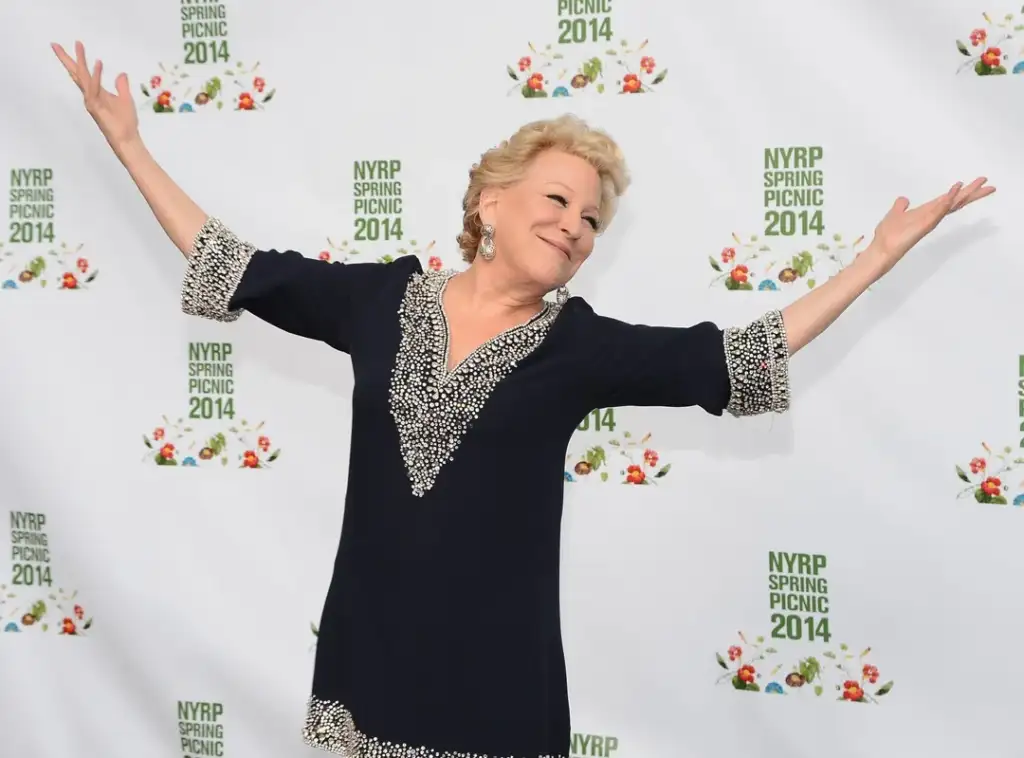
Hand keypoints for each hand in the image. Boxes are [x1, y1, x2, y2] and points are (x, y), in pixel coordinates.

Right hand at [51, 41, 139, 152]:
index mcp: (96, 92)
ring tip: (78, 45)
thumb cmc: (126, 122)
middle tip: (54, 44)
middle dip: (66, 58)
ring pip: (83, 77)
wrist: (127, 139)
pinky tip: (98, 63)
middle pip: (76, 73)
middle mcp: (90, 95)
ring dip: (80, 61)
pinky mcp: (95, 107)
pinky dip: (96, 75)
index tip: (75, 44)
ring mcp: (91, 101)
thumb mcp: (126, 99)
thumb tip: (121, 73)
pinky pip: (94, 88)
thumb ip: (122, 86)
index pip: (84, 74)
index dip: (79, 60)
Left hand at [862, 177, 995, 278]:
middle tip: (990, 185)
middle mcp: (931, 216)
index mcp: (927, 212)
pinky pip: (937, 211)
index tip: (978, 184)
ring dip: (965, 194)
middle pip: (956, 203)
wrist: (880, 250)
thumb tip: (904, 199)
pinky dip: (946, 201)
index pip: (949, 200)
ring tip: (980, 184)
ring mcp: (929, 221)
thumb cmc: (887, 235)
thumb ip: (900, 206)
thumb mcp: (894, 214)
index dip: (962, 192)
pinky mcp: (924, 226)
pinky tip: (954, 191)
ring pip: (951, 205)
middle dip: (972, 194)